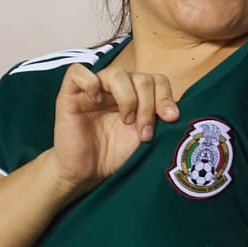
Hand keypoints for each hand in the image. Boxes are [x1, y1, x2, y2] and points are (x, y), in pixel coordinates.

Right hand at [51, 64, 179, 194]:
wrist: (86, 174)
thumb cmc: (115, 157)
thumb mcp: (144, 138)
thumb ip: (158, 120)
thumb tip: (177, 112)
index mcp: (137, 96)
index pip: (157, 80)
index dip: (166, 97)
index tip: (170, 119)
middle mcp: (117, 89)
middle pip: (142, 78)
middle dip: (149, 105)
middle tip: (145, 132)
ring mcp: (94, 90)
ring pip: (117, 73)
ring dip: (129, 98)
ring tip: (127, 122)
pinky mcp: (69, 94)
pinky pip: (78, 72)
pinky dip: (91, 83)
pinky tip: (96, 101)